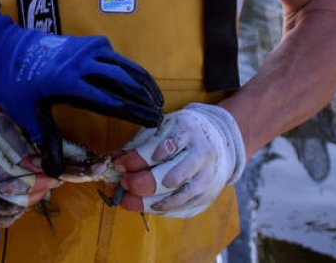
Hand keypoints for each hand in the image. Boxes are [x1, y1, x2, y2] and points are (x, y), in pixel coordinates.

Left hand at [0, 13, 163, 176]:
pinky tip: (137, 81)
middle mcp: (82, 63)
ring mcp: (86, 49)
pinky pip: (114, 56)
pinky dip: (130, 68)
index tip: (154, 123)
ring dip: (142, 81)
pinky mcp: (86, 42)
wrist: (2, 48)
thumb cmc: (13, 83)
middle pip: (124, 81)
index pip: (112, 100)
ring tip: (157, 97)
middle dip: (145, 98)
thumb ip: (47, 141)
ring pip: (124, 65)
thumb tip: (55, 173)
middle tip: (161, 114)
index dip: (136, 112)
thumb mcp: (27, 114)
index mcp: (69, 83)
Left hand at [116, 103, 245, 218]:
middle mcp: (201, 154)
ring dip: (149, 201)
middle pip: (168, 176)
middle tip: (124, 183)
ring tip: (130, 199)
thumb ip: (139, 143)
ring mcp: (207, 176)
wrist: (220, 139)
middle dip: (141, 183)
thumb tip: (115, 160)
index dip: (136, 160)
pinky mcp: (209, 193)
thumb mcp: (162, 128)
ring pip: (177, 196)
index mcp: (187, 131)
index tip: (119, 165)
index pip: (159, 148)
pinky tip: (148, 205)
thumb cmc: (182, 133)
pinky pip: (184, 206)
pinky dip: (163, 208)